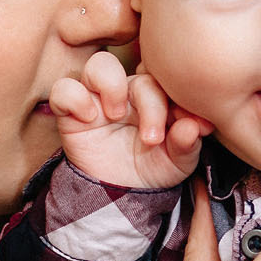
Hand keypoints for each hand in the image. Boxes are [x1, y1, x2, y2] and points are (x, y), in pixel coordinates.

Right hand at [50, 51, 211, 189]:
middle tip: (153, 139)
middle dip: (152, 105)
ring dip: (112, 86)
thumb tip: (196, 127)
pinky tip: (89, 119)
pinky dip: (75, 98)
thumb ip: (188, 143)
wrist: (120, 196)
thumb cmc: (151, 170)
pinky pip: (64, 89)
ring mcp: (98, 99)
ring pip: (99, 65)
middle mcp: (128, 91)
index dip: (180, 99)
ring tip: (117, 115)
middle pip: (139, 77)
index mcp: (157, 96)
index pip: (169, 81)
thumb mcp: (177, 162)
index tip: (192, 127)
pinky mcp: (71, 112)